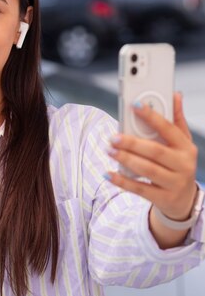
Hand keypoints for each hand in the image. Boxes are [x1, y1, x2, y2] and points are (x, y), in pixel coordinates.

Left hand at [108, 93, 197, 221]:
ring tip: (110, 150)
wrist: (184, 201)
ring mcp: (174, 183)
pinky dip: (123, 182)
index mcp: (186, 147)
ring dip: (126, 159)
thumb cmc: (179, 164)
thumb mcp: (182, 142)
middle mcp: (183, 165)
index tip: (135, 104)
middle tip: (113, 137)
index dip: (152, 116)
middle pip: (155, 151)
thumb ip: (176, 119)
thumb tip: (175, 94)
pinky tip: (109, 174)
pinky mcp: (164, 198)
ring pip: (148, 170)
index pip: (169, 129)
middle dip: (132, 143)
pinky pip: (140, 189)